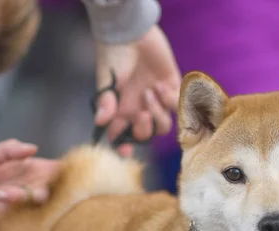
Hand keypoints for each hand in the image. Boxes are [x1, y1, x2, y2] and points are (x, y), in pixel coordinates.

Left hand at [0, 139, 61, 230]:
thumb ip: (10, 150)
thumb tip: (34, 148)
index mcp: (32, 171)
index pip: (55, 171)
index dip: (61, 172)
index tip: (58, 171)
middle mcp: (31, 189)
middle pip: (50, 192)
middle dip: (41, 192)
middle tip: (34, 193)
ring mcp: (23, 207)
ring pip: (30, 206)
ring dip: (13, 199)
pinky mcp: (12, 221)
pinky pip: (11, 217)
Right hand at [94, 25, 180, 157]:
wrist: (131, 32)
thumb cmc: (114, 55)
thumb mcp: (107, 79)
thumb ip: (106, 102)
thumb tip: (100, 123)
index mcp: (121, 111)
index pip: (122, 136)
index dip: (124, 147)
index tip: (126, 151)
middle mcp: (139, 109)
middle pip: (147, 135)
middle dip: (145, 128)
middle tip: (142, 113)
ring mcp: (156, 101)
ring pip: (165, 125)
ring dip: (159, 112)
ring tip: (151, 90)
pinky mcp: (171, 88)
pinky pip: (178, 106)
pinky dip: (172, 99)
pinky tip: (161, 84)